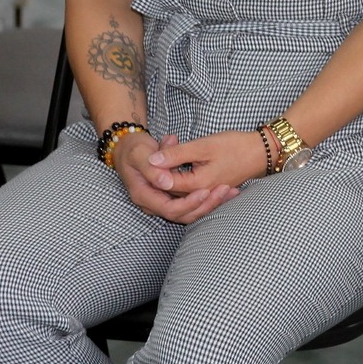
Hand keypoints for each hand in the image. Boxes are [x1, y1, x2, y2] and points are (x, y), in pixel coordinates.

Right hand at [111, 131, 242, 224]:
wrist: (130, 148)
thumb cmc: (134, 149)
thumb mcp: (140, 153)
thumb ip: (152, 168)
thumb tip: (165, 182)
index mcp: (143, 195)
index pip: (169, 209)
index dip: (188, 203)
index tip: (206, 190)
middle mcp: (153, 203)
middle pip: (183, 215)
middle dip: (205, 205)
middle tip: (225, 190)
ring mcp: (163, 201)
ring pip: (190, 212)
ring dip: (211, 203)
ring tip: (232, 191)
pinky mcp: (173, 197)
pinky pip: (192, 204)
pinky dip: (209, 198)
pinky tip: (229, 191)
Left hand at [149, 128, 271, 200]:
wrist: (261, 152)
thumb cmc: (235, 146)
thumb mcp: (203, 145)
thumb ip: (177, 154)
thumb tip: (151, 160)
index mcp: (196, 184)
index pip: (164, 182)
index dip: (155, 168)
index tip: (156, 149)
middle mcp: (200, 194)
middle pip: (170, 190)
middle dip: (161, 172)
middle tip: (163, 149)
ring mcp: (206, 194)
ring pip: (179, 190)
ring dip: (171, 175)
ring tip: (169, 154)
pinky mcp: (210, 191)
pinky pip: (190, 190)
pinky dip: (181, 179)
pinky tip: (179, 167)